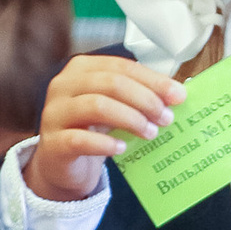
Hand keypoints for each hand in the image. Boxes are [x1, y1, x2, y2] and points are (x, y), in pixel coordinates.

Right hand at [26, 52, 182, 204]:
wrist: (62, 163)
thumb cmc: (91, 129)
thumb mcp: (114, 106)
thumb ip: (138, 95)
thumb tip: (176, 94)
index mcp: (81, 68)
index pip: (121, 66)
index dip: (152, 79)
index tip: (178, 95)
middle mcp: (63, 85)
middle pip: (111, 83)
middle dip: (145, 99)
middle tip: (166, 117)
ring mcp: (54, 113)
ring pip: (97, 106)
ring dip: (130, 119)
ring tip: (151, 132)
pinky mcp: (53, 143)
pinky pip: (81, 140)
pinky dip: (106, 143)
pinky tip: (122, 148)